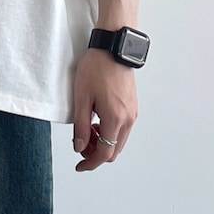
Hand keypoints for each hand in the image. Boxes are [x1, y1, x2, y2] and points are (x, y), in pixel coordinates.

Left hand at [71, 48, 137, 171]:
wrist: (113, 48)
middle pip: (114, 151)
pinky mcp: (133, 107)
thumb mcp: (82, 99)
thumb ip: (81, 127)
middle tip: (80, 144)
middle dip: (96, 153)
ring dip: (103, 143)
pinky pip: (123, 129)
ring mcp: (133, 113)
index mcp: (115, 118)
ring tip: (88, 130)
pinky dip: (110, 133)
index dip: (90, 163)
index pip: (104, 153)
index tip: (79, 166)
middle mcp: (128, 119)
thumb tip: (79, 147)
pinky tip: (97, 121)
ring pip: (119, 141)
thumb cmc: (97, 68)